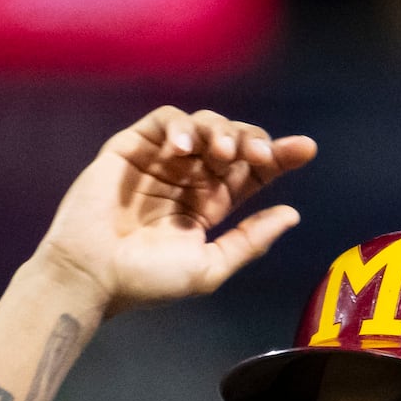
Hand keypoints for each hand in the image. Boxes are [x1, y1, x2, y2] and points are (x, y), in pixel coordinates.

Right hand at [30, 107, 315, 317]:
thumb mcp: (211, 266)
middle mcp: (190, 179)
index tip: (306, 149)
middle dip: (254, 141)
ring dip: (221, 132)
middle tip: (259, 156)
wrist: (94, 276)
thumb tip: (292, 214)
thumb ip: (250, 240)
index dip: (280, 158)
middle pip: (234, 142)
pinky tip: (185, 148)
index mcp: (211, 205)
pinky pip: (164, 120)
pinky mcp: (131, 147)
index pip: (252, 174)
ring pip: (203, 124)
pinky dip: (181, 125)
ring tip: (222, 153)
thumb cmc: (149, 280)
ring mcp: (161, 161)